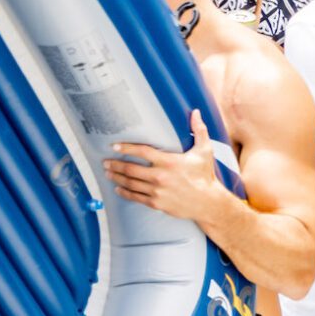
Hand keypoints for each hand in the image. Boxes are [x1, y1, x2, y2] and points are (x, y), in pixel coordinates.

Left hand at [104, 111, 227, 224]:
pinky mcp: (156, 203)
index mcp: (169, 162)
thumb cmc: (205, 176)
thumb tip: (196, 112)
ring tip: (108, 173)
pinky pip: (135, 197)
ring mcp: (157, 191)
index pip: (142, 152)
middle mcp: (161, 176)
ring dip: (116, 178)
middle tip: (105, 162)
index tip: (114, 146)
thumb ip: (199, 131)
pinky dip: (124, 192)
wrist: (209, 203)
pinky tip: (118, 188)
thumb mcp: (205, 151)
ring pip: (130, 183)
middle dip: (115, 165)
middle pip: (131, 169)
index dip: (126, 148)